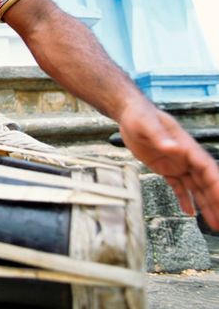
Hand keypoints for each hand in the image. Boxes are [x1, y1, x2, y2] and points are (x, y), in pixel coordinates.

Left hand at [120, 105, 218, 228]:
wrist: (129, 114)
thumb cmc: (139, 116)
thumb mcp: (147, 124)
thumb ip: (160, 136)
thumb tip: (174, 147)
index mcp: (186, 147)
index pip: (207, 168)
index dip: (217, 185)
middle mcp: (185, 157)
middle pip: (205, 182)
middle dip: (215, 201)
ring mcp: (176, 164)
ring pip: (195, 187)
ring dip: (204, 204)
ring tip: (214, 223)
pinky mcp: (165, 168)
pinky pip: (178, 187)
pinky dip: (184, 199)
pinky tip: (190, 212)